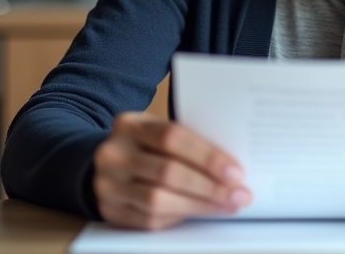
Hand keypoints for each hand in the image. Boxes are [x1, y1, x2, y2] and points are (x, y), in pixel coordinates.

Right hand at [92, 112, 251, 229]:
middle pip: (168, 171)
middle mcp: (114, 153)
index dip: (207, 156)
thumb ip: (186, 143)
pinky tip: (200, 212)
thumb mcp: (157, 133)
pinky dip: (180, 217)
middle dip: (209, 186)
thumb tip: (230, 167)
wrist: (107, 165)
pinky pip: (149, 220)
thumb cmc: (144, 147)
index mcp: (130, 125)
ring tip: (225, 205)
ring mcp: (108, 184)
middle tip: (238, 194)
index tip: (235, 172)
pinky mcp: (111, 211)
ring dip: (198, 204)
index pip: (172, 137)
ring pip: (158, 199)